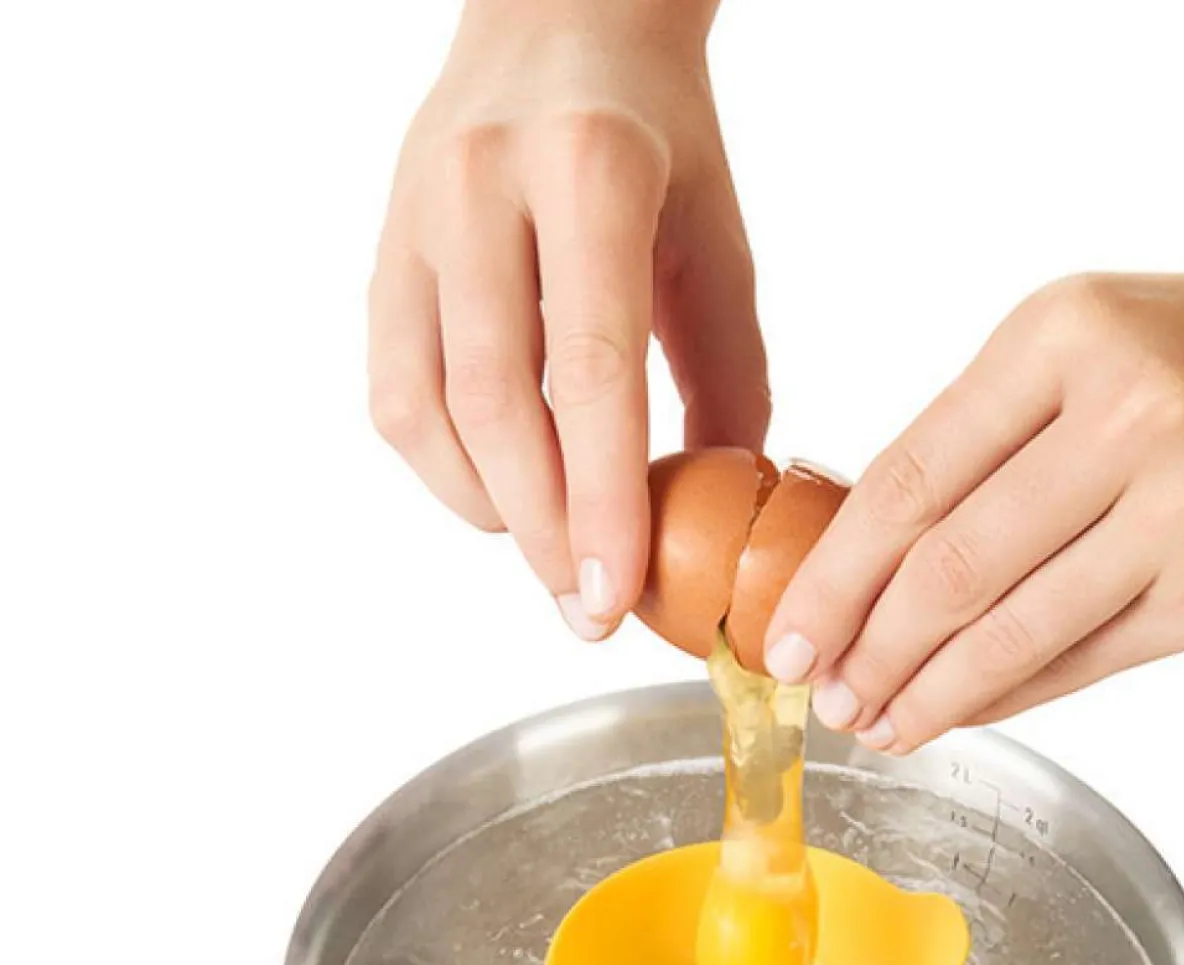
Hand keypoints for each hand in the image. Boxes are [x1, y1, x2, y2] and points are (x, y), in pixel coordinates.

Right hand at [369, 0, 768, 637]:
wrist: (556, 19)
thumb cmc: (659, 143)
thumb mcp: (720, 245)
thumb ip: (730, 379)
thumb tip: (720, 516)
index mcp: (593, 173)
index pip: (591, 370)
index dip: (601, 501)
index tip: (615, 598)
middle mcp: (483, 187)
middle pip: (496, 402)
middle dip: (544, 531)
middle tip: (590, 612)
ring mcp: (413, 217)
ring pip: (427, 409)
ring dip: (492, 510)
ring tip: (555, 553)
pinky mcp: (379, 255)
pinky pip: (394, 395)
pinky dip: (447, 469)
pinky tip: (505, 494)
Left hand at [762, 263, 1183, 749]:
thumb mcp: (1108, 336)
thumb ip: (998, 430)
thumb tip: (872, 551)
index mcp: (1069, 332)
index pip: (910, 475)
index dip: (832, 573)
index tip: (784, 633)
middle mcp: (1125, 418)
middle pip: (946, 568)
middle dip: (865, 648)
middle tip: (819, 695)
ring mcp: (1182, 515)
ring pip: (1009, 632)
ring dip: (927, 694)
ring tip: (876, 724)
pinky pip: (1081, 663)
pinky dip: (1008, 697)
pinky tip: (960, 713)